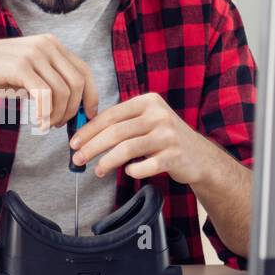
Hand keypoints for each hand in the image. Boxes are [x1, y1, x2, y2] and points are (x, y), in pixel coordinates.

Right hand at [0, 34, 99, 129]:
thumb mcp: (27, 74)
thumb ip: (49, 83)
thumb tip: (72, 106)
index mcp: (51, 44)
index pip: (84, 70)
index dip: (92, 95)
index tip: (88, 115)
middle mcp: (47, 45)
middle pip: (78, 82)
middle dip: (74, 109)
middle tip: (60, 125)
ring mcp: (35, 54)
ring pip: (64, 91)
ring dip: (58, 114)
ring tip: (47, 124)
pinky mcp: (21, 66)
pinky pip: (45, 96)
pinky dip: (45, 114)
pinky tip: (39, 124)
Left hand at [69, 92, 213, 184]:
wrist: (200, 156)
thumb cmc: (166, 139)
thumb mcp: (147, 121)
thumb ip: (122, 123)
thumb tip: (85, 136)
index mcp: (148, 101)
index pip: (111, 115)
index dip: (89, 130)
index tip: (74, 142)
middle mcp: (158, 115)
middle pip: (115, 132)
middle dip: (92, 147)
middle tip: (78, 158)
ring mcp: (168, 135)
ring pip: (127, 149)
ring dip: (107, 162)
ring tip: (97, 170)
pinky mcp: (174, 156)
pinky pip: (145, 166)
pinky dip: (132, 171)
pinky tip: (128, 172)